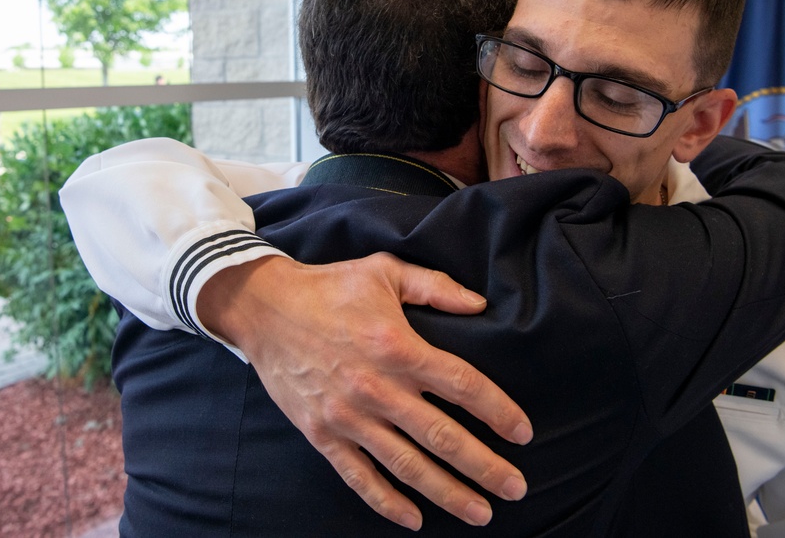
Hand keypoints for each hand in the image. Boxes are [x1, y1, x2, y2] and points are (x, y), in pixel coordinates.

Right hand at [197, 252, 531, 529]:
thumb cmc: (329, 287)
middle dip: (484, 467)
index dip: (498, 411)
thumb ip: (435, 287)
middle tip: (516, 488)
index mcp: (398, 347)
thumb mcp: (385, 272)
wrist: (262, 308)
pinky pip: (358, 476)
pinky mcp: (322, 433)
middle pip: (443, 437)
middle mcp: (377, 387)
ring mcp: (348, 416)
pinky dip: (386, 502)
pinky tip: (414, 518)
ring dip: (447, 492)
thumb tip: (480, 305)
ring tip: (480, 512)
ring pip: (406, 465)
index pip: (463, 386)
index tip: (522, 432)